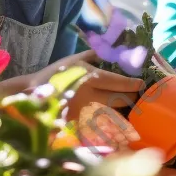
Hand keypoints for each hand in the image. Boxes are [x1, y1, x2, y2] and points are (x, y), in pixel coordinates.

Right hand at [16, 50, 143, 121]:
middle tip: (137, 94)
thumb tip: (117, 50)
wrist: (34, 96)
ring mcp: (88, 113)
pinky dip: (112, 121)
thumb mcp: (75, 59)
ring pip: (116, 113)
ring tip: (129, 104)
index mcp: (91, 77)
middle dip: (132, 97)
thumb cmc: (55, 74)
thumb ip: (97, 54)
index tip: (141, 83)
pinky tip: (116, 119)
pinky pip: (104, 124)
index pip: (121, 83)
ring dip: (124, 110)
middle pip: (122, 100)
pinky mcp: (83, 125)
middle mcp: (92, 96)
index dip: (134, 84)